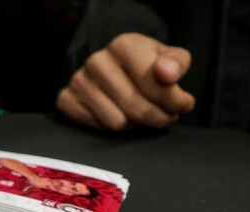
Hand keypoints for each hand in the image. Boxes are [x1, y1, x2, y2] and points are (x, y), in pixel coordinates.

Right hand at [57, 33, 194, 130]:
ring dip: (136, 124)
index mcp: (123, 45)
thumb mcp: (169, 58)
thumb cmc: (144, 63)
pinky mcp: (66, 100)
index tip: (183, 105)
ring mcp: (79, 81)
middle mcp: (97, 61)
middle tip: (166, 116)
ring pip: (117, 123)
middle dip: (158, 117)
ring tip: (142, 114)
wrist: (112, 65)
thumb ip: (176, 63)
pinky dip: (112, 127)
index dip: (174, 101)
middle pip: (136, 109)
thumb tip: (167, 73)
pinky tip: (120, 114)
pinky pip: (97, 127)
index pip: (154, 85)